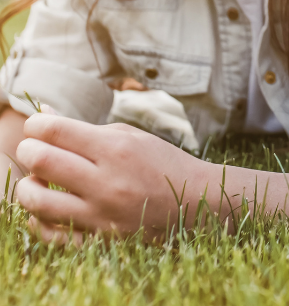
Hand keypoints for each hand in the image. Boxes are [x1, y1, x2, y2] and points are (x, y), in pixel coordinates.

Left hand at [15, 114, 217, 242]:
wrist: (194, 201)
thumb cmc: (161, 162)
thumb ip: (84, 129)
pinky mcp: (99, 240)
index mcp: (117, 149)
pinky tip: (44, 207)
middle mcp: (107, 182)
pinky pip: (50, 234)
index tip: (36, 126)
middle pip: (42, 161)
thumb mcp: (129, 136)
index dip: (36, 126)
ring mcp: (101, 215)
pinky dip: (38, 219)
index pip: (57, 132)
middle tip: (31, 148)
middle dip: (27, 150)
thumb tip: (44, 115)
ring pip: (37, 201)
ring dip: (26, 186)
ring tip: (34, 178)